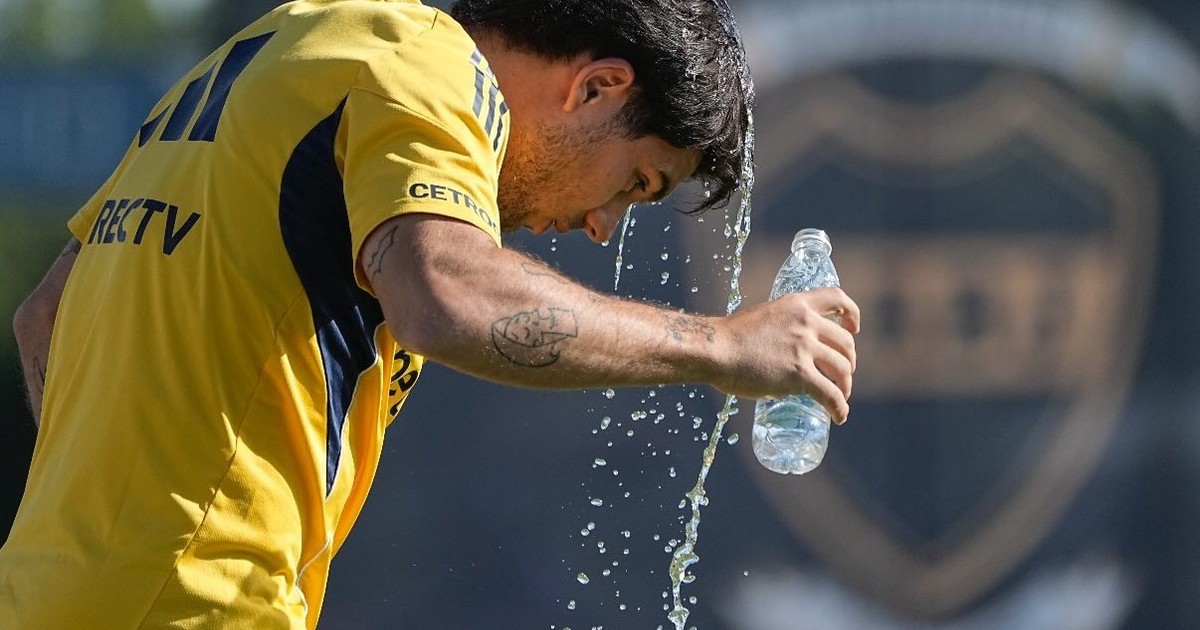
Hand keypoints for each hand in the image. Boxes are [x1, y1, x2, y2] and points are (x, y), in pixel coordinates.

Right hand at [714, 287, 860, 423]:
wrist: (715, 349)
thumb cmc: (730, 337)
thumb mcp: (764, 317)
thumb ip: (783, 325)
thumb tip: (788, 345)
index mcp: (797, 304)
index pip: (837, 299)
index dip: (852, 314)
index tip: (854, 329)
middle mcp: (806, 322)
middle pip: (845, 343)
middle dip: (848, 362)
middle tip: (841, 375)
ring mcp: (804, 348)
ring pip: (843, 369)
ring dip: (846, 386)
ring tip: (840, 397)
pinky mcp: (799, 374)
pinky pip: (830, 394)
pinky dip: (840, 407)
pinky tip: (839, 415)